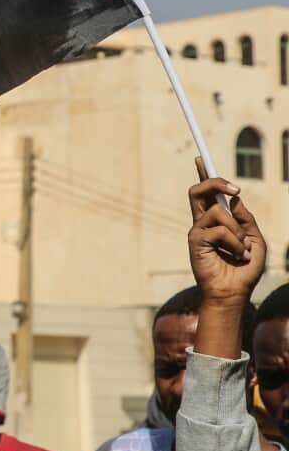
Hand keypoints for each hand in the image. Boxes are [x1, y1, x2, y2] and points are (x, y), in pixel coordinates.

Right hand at [187, 158, 265, 305]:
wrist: (234, 292)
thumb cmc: (245, 269)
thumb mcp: (255, 239)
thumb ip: (245, 219)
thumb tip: (233, 199)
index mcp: (216, 221)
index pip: (206, 194)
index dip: (203, 175)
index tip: (200, 158)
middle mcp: (203, 223)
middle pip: (199, 190)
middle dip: (215, 182)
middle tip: (236, 190)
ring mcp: (197, 231)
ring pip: (217, 211)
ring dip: (238, 230)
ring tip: (242, 249)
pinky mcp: (195, 241)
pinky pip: (219, 230)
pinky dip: (234, 242)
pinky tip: (236, 255)